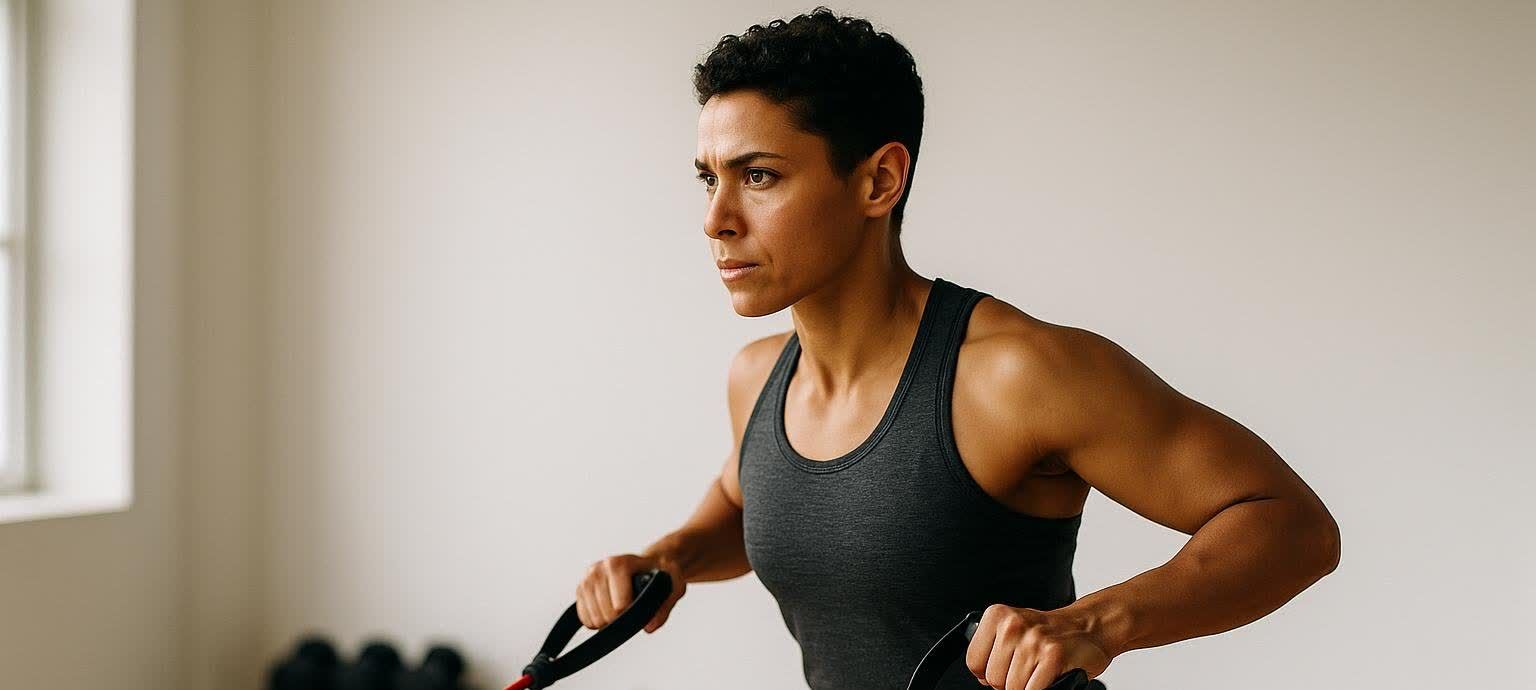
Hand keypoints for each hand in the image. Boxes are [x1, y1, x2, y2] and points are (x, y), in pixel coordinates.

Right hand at [574, 553, 686, 633]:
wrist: (650, 565)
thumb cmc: (661, 574)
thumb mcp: (674, 586)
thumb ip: (665, 606)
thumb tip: (649, 626)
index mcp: (619, 563)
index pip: (619, 605)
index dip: (631, 613)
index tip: (640, 605)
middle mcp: (599, 568)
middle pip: (605, 614)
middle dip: (620, 620)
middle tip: (632, 609)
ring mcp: (587, 578)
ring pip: (593, 618)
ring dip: (609, 622)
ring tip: (621, 610)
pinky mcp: (580, 589)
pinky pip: (584, 618)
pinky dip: (597, 623)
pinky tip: (609, 613)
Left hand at [965, 604, 1111, 689]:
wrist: (1088, 627)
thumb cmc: (1049, 634)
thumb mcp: (1013, 631)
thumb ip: (992, 652)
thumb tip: (982, 679)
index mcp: (997, 616)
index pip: (974, 662)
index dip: (988, 673)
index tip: (1004, 668)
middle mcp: (1013, 625)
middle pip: (993, 679)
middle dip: (1009, 682)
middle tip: (1028, 668)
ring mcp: (1034, 640)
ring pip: (1013, 688)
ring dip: (1027, 686)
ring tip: (1040, 669)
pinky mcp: (1053, 656)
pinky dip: (1041, 689)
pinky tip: (1050, 675)